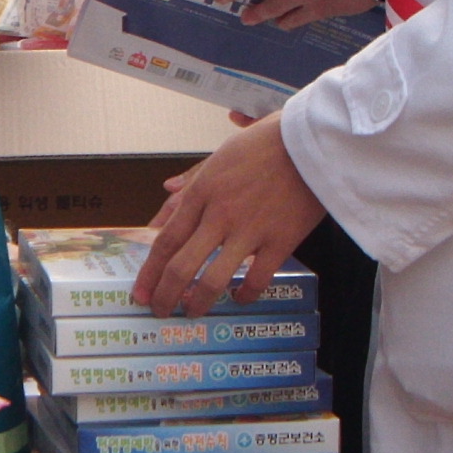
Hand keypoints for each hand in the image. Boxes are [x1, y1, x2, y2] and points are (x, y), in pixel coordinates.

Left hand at [133, 115, 327, 315]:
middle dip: (164, 296)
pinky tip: (239, 298)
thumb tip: (168, 188)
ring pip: (212, 280)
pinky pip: (256, 281)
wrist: (313, 141)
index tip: (139, 292)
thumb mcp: (223, 153)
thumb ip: (195, 177)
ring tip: (192, 312)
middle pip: (181, 267)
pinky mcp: (280, 242)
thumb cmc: (268, 142)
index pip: (166, 240)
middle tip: (158, 310)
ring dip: (197, 303)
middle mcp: (219, 214)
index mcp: (202, 191)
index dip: (149, 272)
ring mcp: (249, 231)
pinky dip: (244, 296)